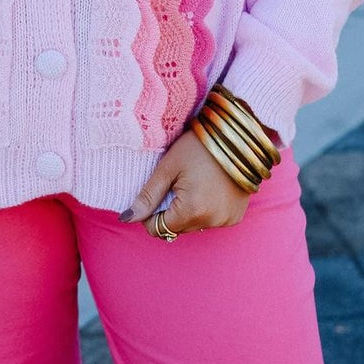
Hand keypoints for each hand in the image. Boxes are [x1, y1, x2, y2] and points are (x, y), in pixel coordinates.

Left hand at [121, 128, 253, 237]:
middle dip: (171, 211)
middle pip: (177, 228)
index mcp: (192, 210)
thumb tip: (127, 218)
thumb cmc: (199, 146)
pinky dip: (206, 210)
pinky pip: (212, 220)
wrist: (237, 135)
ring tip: (195, 183)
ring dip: (189, 211)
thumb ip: (148, 195)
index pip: (158, 229)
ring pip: (194, 225)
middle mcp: (211, 221)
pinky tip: (209, 188)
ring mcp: (226, 220)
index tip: (158, 192)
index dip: (152, 214)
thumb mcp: (168, 167)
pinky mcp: (236, 216)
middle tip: (178, 183)